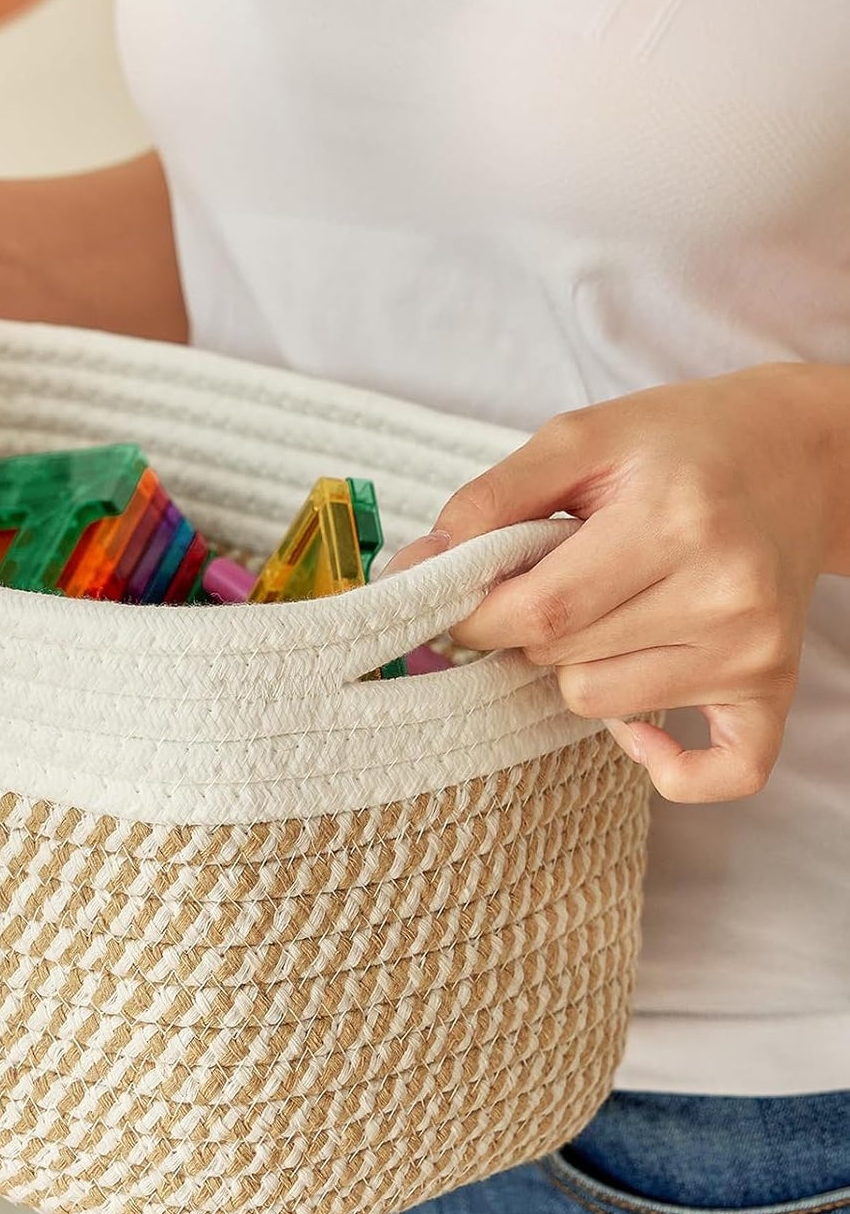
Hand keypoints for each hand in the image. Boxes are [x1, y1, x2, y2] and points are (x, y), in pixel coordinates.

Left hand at [393, 366, 849, 802]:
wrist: (799, 455)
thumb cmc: (677, 445)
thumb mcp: (579, 440)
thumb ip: (488, 501)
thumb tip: (414, 569)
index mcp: (674, 520)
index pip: (541, 611)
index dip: (477, 618)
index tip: (459, 604)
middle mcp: (724, 592)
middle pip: (562, 659)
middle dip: (530, 629)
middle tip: (561, 580)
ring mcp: (754, 649)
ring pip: (599, 704)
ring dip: (578, 667)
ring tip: (611, 609)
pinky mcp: (774, 687)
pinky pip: (718, 773)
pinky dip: (666, 762)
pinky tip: (642, 721)